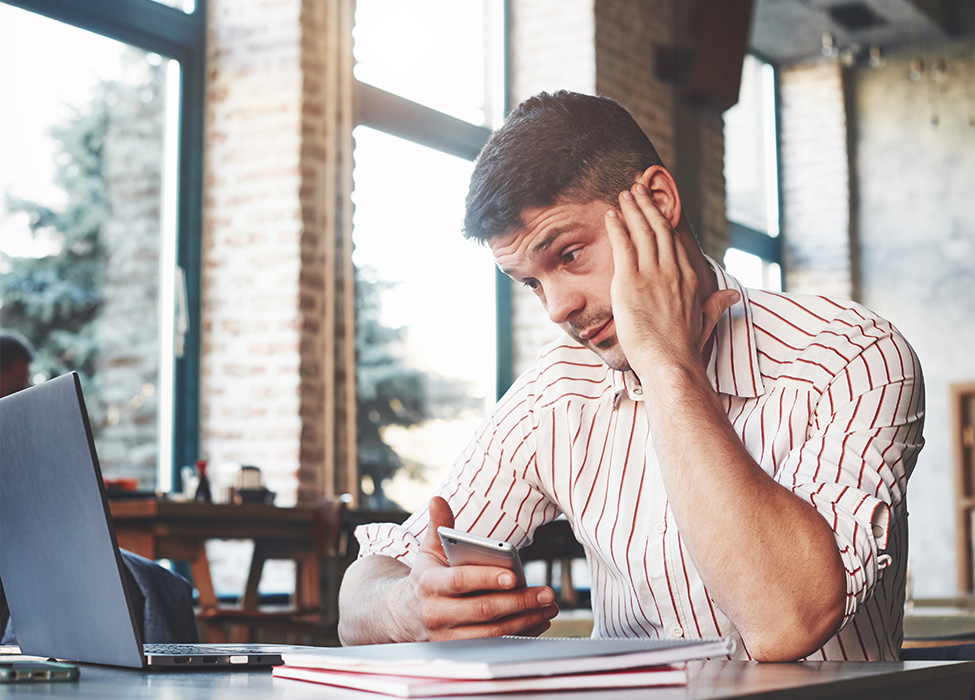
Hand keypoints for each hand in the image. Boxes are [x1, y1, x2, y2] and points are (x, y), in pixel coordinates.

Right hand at [401, 497, 558, 640]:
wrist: (403, 615)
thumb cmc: (426, 577)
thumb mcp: (428, 551)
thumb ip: (438, 527)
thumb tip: (438, 500)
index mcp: (429, 584)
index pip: (460, 581)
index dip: (487, 578)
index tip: (513, 576)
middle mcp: (436, 614)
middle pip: (483, 610)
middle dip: (519, 602)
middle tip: (546, 593)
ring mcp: (447, 637)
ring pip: (492, 633)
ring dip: (525, 621)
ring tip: (548, 607)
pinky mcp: (459, 651)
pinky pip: (494, 646)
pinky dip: (519, 635)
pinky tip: (538, 622)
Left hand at [604, 183, 737, 377]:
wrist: (671, 363)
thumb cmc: (684, 348)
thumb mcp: (705, 322)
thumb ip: (717, 304)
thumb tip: (733, 295)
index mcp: (689, 279)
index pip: (675, 242)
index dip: (664, 221)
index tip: (656, 207)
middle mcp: (673, 271)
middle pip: (659, 229)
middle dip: (647, 206)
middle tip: (637, 190)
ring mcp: (653, 275)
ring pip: (642, 232)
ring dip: (632, 210)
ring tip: (624, 195)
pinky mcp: (631, 282)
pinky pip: (623, 246)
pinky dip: (617, 228)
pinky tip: (611, 215)